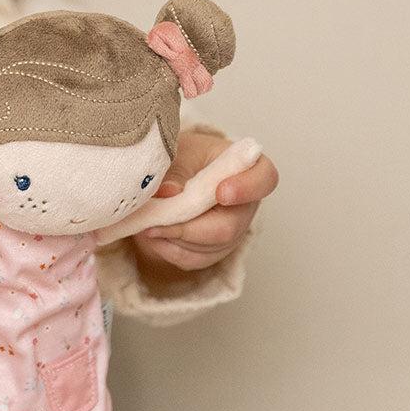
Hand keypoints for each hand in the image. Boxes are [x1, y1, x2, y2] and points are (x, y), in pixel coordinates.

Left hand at [132, 129, 278, 277]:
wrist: (174, 171)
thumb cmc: (185, 155)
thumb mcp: (180, 151)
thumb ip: (175, 170)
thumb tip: (168, 192)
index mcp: (248, 168)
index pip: (264, 179)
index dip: (246, 189)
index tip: (221, 192)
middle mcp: (247, 204)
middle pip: (229, 228)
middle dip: (188, 226)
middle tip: (154, 219)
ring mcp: (233, 231)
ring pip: (208, 247)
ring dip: (172, 237)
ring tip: (146, 221)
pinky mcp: (213, 250)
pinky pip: (193, 259)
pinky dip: (167, 248)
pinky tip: (152, 233)